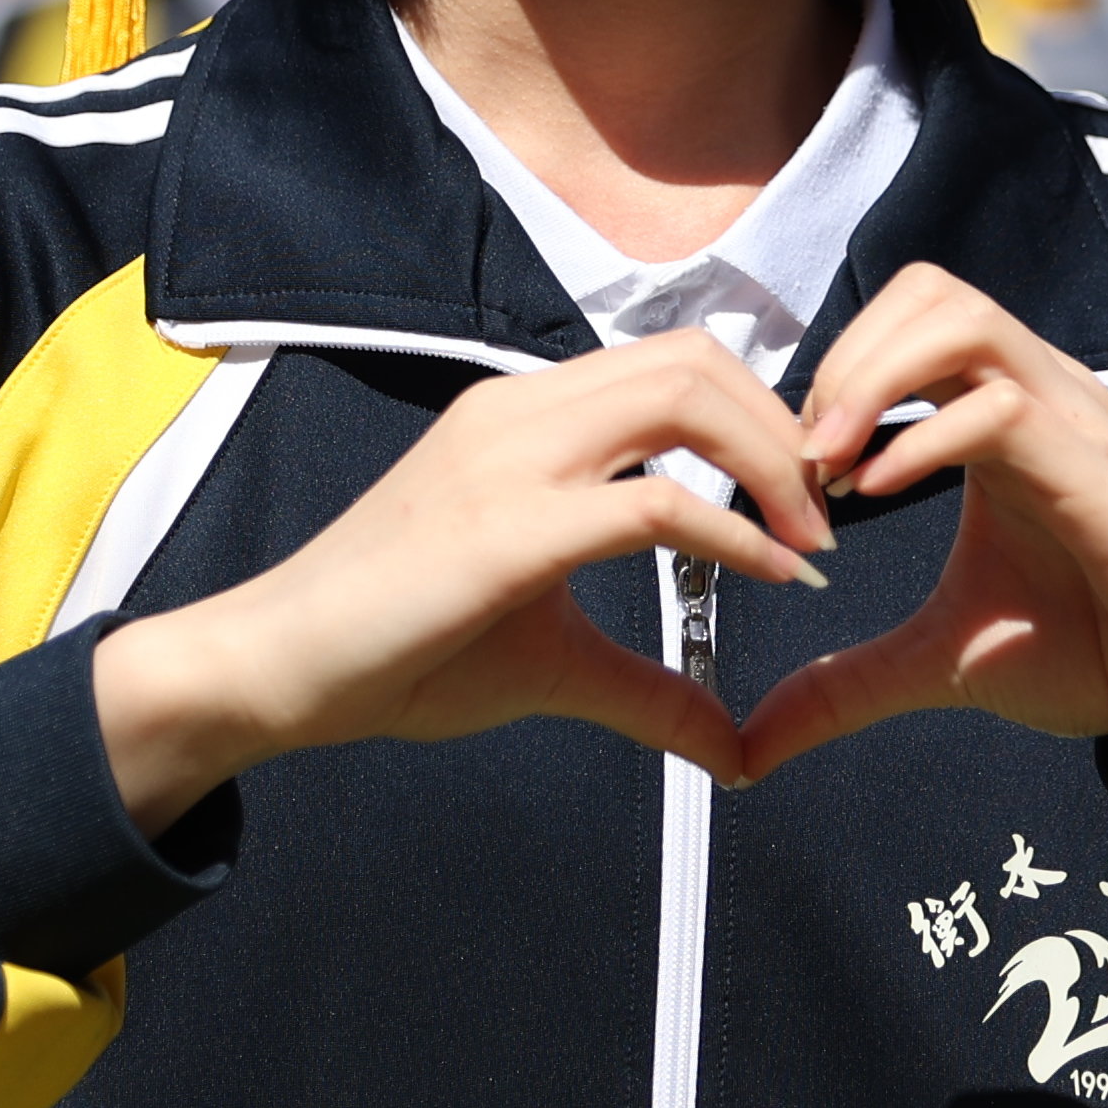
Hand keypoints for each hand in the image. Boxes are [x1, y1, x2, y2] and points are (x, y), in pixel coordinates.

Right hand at [88, 333, 824, 835]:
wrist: (278, 668)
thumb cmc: (399, 652)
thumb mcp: (550, 659)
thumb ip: (650, 688)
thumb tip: (736, 749)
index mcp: (527, 417)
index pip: (675, 363)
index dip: (762, 415)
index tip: (806, 498)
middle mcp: (521, 412)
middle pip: (697, 358)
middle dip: (788, 427)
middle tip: (829, 513)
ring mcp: (511, 457)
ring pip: (684, 397)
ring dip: (772, 461)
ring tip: (811, 538)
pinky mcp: (507, 528)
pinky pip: (653, 504)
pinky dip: (734, 533)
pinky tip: (775, 577)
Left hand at [733, 265, 1107, 787]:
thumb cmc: (1091, 648)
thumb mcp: (941, 660)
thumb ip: (848, 684)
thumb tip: (754, 743)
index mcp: (1002, 414)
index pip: (906, 320)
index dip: (831, 374)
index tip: (790, 468)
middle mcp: (1041, 396)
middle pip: (928, 292)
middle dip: (843, 359)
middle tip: (801, 455)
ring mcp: (1075, 425)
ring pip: (965, 322)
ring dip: (873, 379)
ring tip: (828, 465)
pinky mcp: (1101, 476)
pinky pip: (1002, 411)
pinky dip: (923, 439)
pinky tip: (877, 495)